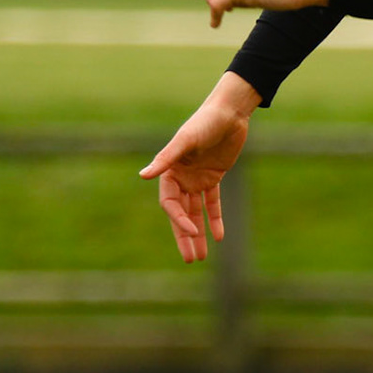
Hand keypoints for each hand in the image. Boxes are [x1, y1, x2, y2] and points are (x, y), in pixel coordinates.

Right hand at [139, 73, 259, 262]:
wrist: (229, 112)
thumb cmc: (205, 122)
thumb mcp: (185, 140)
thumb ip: (165, 159)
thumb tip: (143, 176)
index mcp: (170, 171)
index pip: (170, 203)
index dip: (179, 220)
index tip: (193, 234)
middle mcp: (181, 177)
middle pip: (180, 214)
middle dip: (185, 237)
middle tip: (190, 259)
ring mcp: (197, 179)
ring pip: (196, 212)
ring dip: (199, 233)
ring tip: (201, 256)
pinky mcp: (214, 177)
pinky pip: (212, 202)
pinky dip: (215, 219)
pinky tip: (219, 237)